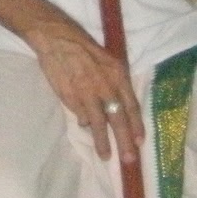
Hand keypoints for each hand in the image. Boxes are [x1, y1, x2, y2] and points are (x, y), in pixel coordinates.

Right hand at [18, 8, 141, 160]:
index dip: (137, 125)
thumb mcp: (107, 60)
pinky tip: (84, 126)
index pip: (132, 105)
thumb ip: (113, 83)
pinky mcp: (70, 97)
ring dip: (103, 142)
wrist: (56, 37)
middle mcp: (105, 86)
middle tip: (129, 160)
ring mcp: (87, 93)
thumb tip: (113, 108)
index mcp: (118, 75)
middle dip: (125, 142)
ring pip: (98, 123)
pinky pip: (79, 115)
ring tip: (105, 156)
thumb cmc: (83, 46)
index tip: (140, 142)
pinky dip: (83, 121)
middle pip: (119, 119)